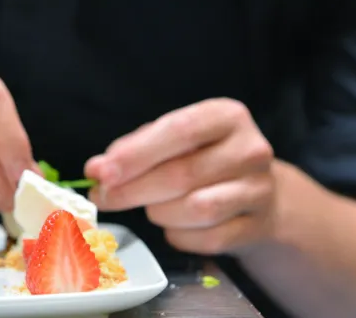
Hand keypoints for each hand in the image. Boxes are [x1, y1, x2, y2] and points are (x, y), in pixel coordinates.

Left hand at [85, 98, 276, 254]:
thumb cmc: (204, 158)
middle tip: (105, 197)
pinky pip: (208, 239)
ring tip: (150, 207)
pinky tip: (174, 225)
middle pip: (182, 175)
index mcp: (226, 116)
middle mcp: (250, 149)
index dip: (136, 155)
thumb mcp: (172, 139)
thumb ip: (133, 149)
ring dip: (159, 213)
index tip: (102, 172)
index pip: (179, 131)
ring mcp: (258, 189)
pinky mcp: (258, 225)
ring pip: (196, 209)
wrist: (258, 193)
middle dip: (134, 190)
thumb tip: (97, 170)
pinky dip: (180, 236)